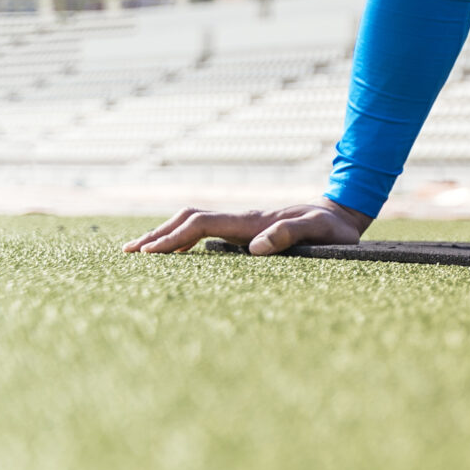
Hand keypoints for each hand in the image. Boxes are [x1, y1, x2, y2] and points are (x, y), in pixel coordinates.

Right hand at [125, 200, 369, 255]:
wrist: (343, 214)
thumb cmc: (333, 228)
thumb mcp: (319, 232)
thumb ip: (290, 235)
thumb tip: (256, 248)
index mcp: (250, 221)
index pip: (200, 225)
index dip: (173, 239)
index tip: (147, 254)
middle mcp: (240, 218)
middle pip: (188, 218)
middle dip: (157, 234)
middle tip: (127, 254)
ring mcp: (241, 223)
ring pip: (194, 221)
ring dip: (166, 234)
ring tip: (139, 252)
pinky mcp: (245, 230)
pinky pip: (205, 230)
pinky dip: (183, 237)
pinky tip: (175, 252)